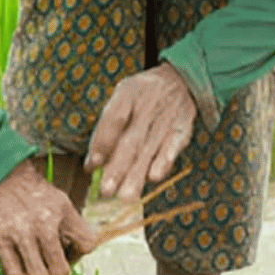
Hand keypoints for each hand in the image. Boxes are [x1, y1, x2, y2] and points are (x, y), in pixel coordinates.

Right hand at [0, 157, 97, 274]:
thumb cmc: (32, 192)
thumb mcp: (62, 202)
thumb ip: (75, 228)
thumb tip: (79, 256)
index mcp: (62, 213)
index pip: (84, 246)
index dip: (79, 261)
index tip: (68, 266)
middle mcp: (43, 225)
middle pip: (60, 270)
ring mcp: (19, 233)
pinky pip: (12, 274)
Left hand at [85, 63, 197, 200]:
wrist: (180, 78)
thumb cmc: (143, 95)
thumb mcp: (122, 97)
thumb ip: (107, 128)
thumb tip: (93, 164)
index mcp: (128, 95)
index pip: (114, 118)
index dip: (102, 142)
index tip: (92, 165)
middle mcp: (147, 107)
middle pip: (130, 141)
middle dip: (117, 168)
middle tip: (106, 191)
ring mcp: (166, 119)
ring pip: (149, 150)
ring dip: (138, 173)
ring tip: (126, 195)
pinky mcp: (182, 129)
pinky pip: (174, 146)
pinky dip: (165, 160)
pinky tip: (155, 177)